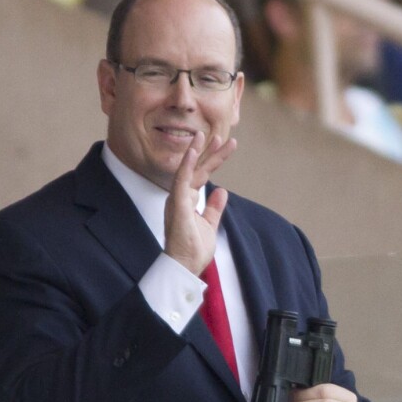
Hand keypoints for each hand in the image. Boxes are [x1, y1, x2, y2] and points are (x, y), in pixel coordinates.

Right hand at [164, 131, 236, 274]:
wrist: (185, 267)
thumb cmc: (193, 250)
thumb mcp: (209, 225)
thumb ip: (214, 208)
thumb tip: (222, 191)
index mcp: (187, 201)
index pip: (202, 176)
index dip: (213, 160)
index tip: (225, 145)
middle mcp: (180, 197)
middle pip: (197, 170)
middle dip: (210, 153)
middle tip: (222, 136)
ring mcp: (177, 200)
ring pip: (188, 170)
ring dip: (196, 152)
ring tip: (204, 135)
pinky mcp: (177, 205)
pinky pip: (181, 180)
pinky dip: (187, 165)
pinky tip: (193, 151)